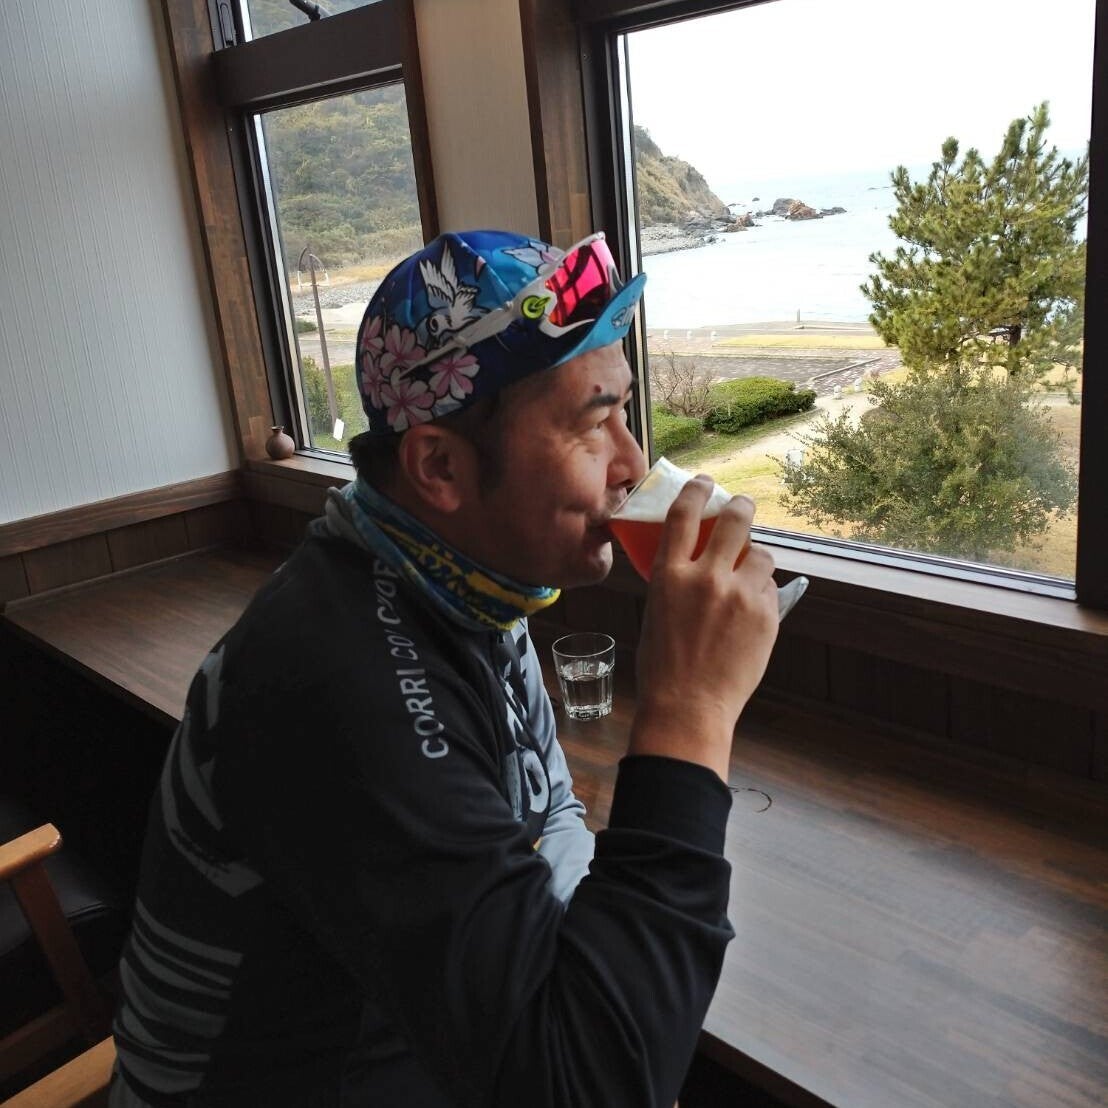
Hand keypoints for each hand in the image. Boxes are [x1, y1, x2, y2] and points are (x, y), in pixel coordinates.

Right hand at [629, 476, 778, 780]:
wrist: (688, 706)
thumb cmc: (662, 665)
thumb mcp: (656, 611)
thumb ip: (676, 580)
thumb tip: (696, 560)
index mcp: (670, 574)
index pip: (684, 514)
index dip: (696, 490)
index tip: (704, 483)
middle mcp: (706, 578)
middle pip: (734, 520)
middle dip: (742, 507)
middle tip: (743, 507)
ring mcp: (740, 596)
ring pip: (761, 555)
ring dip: (755, 559)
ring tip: (747, 576)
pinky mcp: (766, 616)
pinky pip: (770, 590)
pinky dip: (762, 595)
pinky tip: (749, 615)